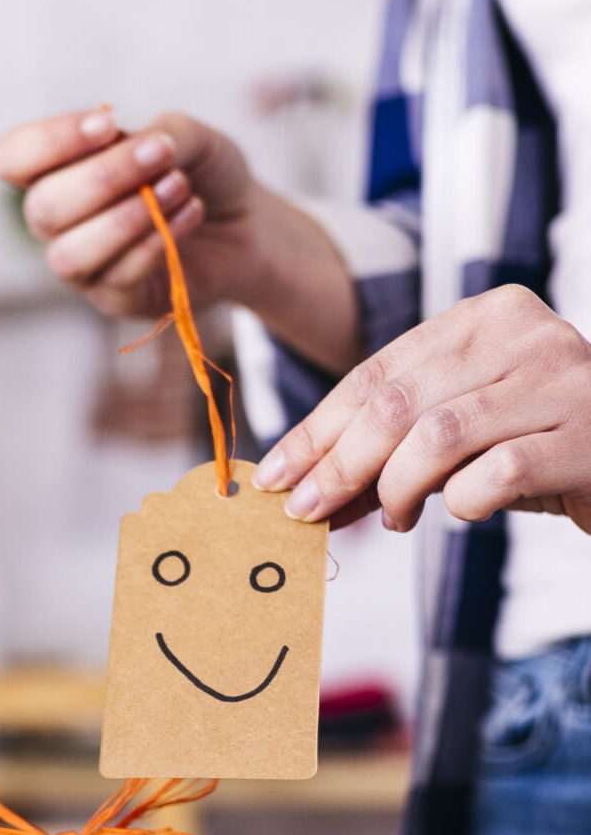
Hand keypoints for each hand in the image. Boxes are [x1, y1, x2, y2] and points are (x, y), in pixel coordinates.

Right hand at [0, 107, 263, 319]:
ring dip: (127, 217)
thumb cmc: (201, 173)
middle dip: (104, 177)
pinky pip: (118, 278)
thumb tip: (138, 145)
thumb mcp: (188, 137)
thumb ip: (161, 133)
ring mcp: (83, 266)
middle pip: (42, 209)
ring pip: (70, 255)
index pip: (13, 158)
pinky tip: (192, 211)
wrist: (246, 223)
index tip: (108, 124)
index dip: (49, 141)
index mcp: (57, 171)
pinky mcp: (116, 299)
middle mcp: (57, 222)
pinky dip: (157, 240)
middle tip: (162, 153)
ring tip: (179, 186)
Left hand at [255, 286, 590, 535]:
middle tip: (309, 511)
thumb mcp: (456, 435)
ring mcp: (560, 382)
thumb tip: (300, 488)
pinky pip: (495, 475)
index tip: (275, 476)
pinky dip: (461, 503)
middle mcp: (526, 334)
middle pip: (398, 405)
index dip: (317, 430)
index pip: (376, 373)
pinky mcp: (584, 437)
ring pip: (438, 438)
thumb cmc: (535, 444)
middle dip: (340, 466)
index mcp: (485, 316)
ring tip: (394, 517)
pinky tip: (458, 511)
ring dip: (396, 490)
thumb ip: (388, 451)